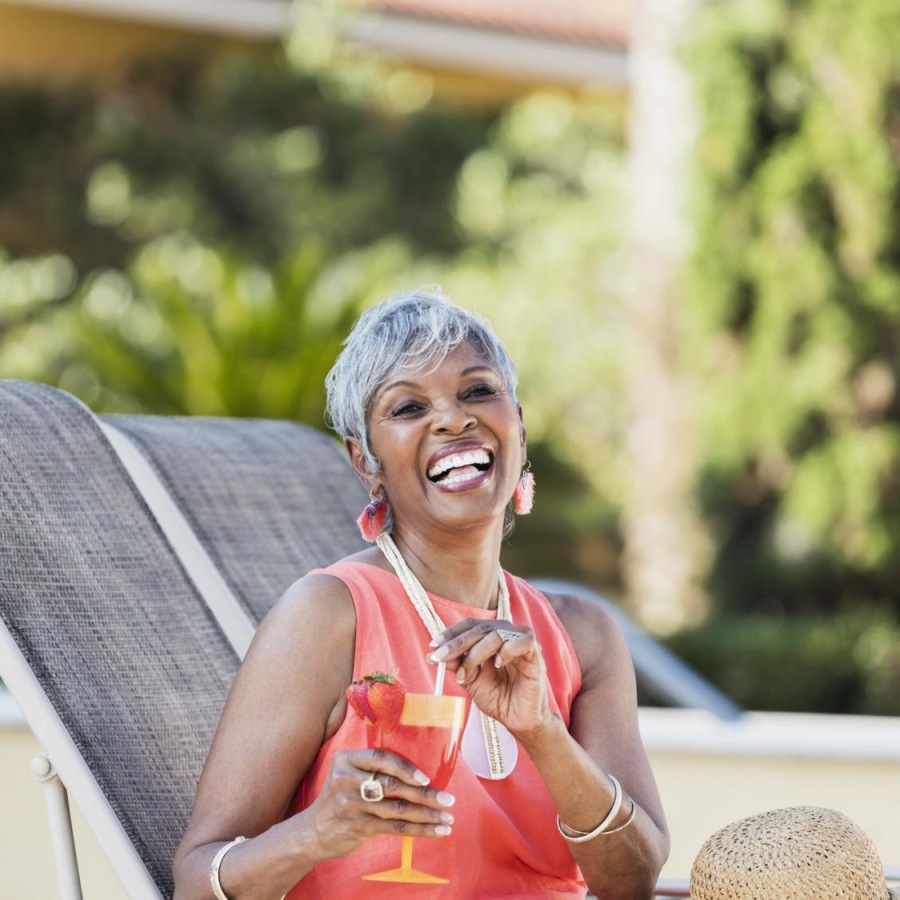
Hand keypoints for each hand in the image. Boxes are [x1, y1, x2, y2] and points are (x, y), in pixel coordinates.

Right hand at [301, 748, 454, 860]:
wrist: (313, 831)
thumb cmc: (340, 796)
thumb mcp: (347, 773)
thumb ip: (372, 767)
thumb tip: (416, 767)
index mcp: (346, 760)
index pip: (380, 758)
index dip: (404, 767)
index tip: (426, 777)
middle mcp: (347, 780)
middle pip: (392, 785)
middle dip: (425, 793)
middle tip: (448, 799)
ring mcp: (352, 805)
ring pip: (397, 809)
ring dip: (427, 815)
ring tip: (447, 817)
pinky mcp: (359, 827)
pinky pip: (395, 828)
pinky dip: (419, 830)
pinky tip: (436, 830)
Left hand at [428, 620, 550, 735]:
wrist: (519, 721)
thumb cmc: (498, 699)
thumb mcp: (471, 681)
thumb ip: (457, 665)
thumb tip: (434, 654)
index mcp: (492, 637)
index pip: (470, 626)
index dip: (451, 633)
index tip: (433, 646)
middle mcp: (507, 634)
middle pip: (480, 628)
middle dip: (457, 643)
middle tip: (440, 656)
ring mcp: (522, 641)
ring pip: (496, 634)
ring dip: (476, 652)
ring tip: (467, 674)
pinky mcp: (535, 653)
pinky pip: (522, 640)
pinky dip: (506, 650)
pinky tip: (498, 664)